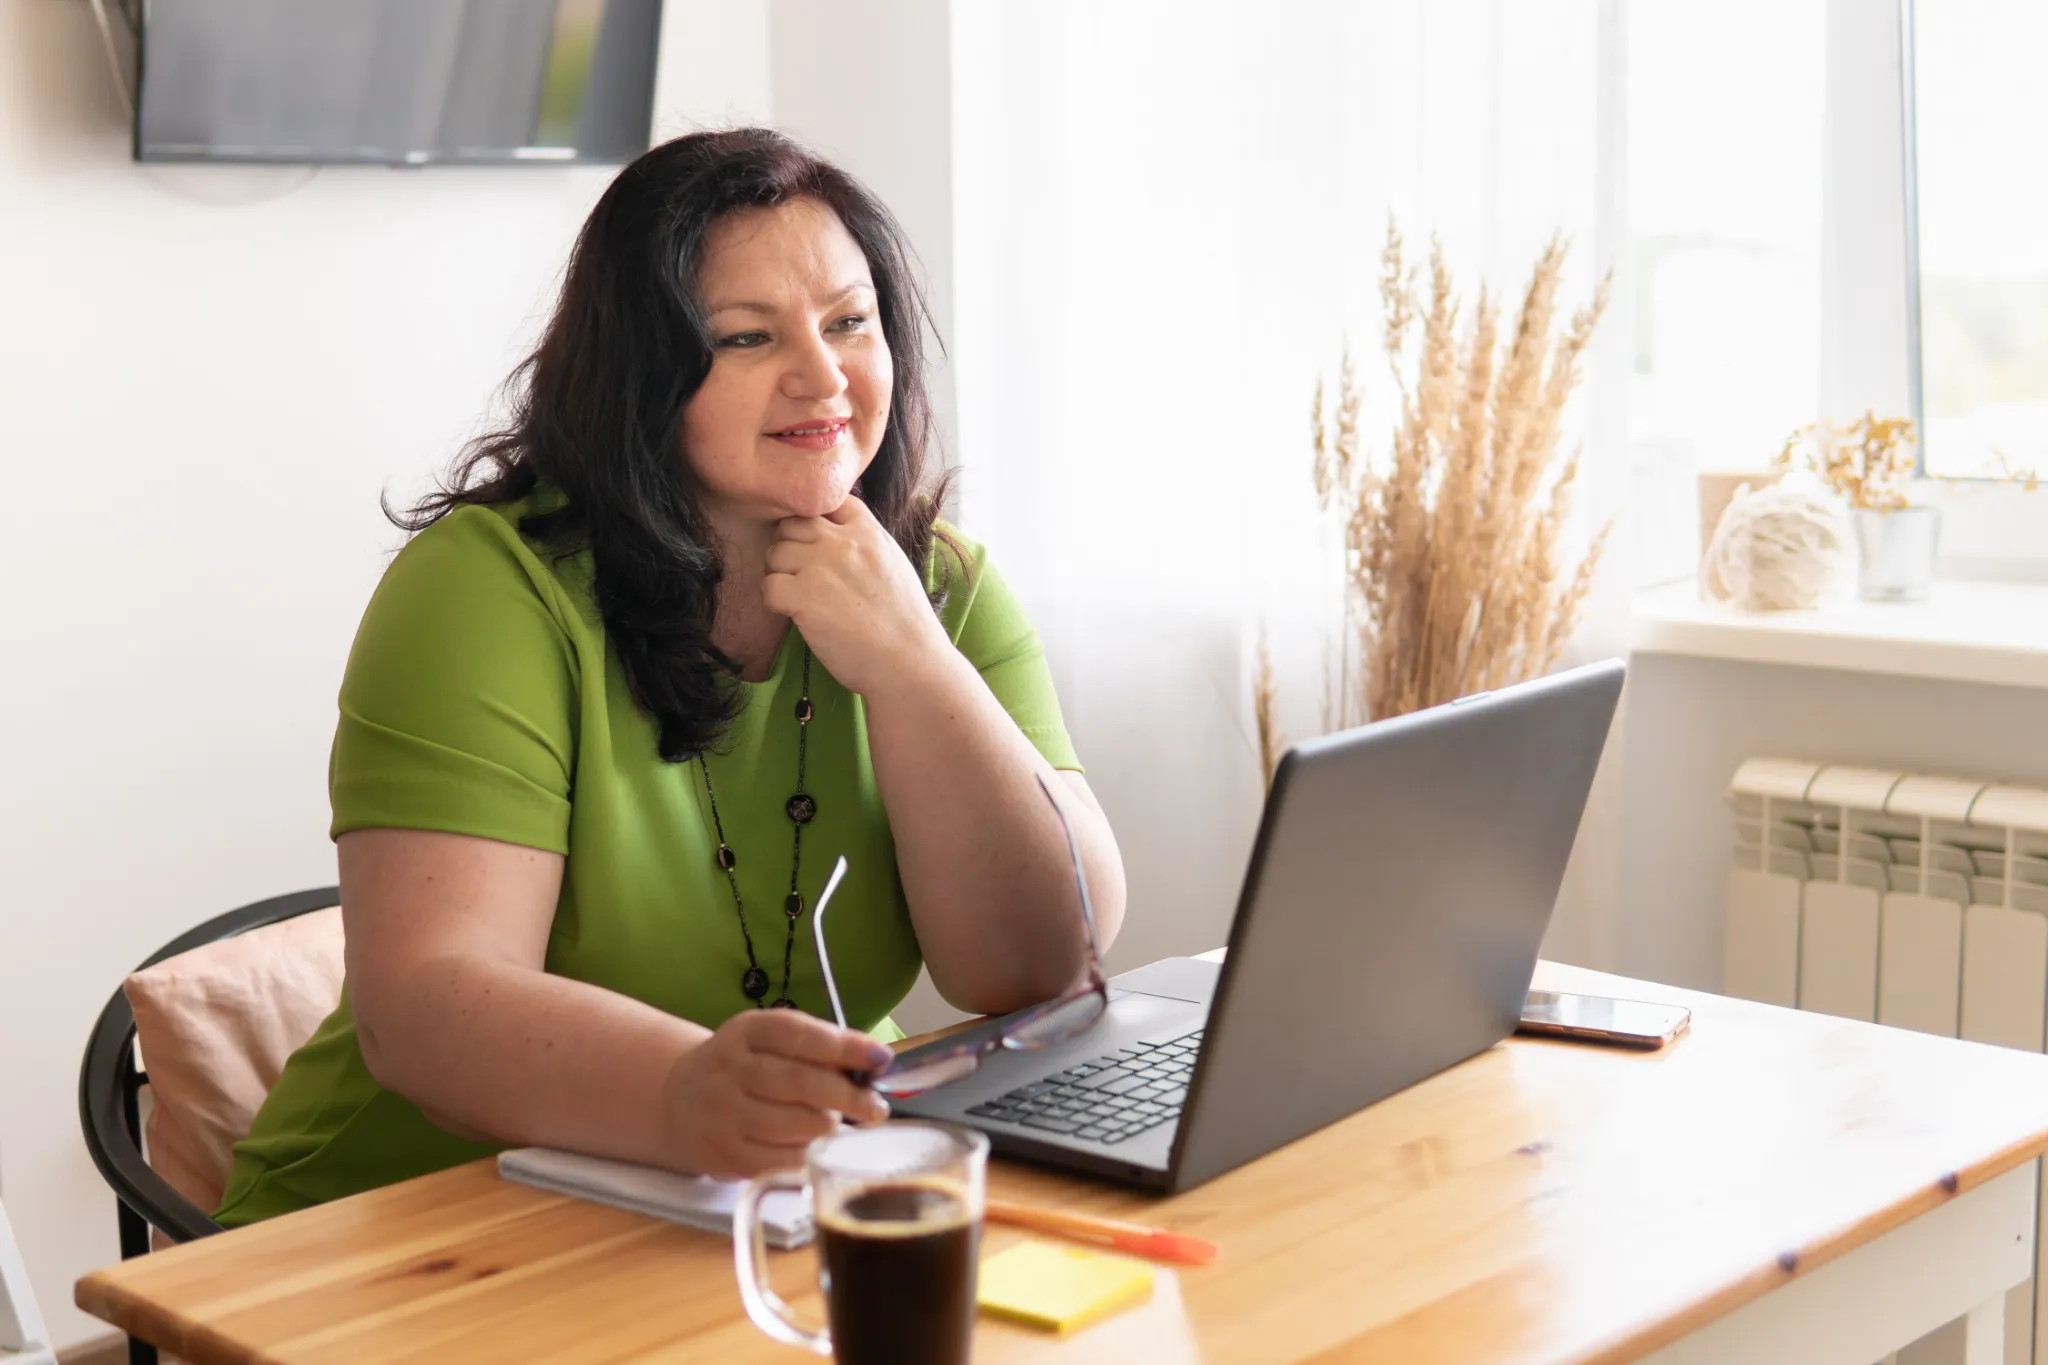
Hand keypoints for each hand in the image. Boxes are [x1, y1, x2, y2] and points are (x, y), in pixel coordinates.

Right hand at [660, 1010, 894, 1177]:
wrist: (677, 1101)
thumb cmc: (744, 1068)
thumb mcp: (769, 1042)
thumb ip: (816, 1046)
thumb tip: (874, 1062)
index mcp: (744, 1031)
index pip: (798, 1034)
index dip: (845, 1046)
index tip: (881, 1059)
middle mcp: (728, 1070)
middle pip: (800, 1082)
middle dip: (848, 1096)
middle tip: (875, 1107)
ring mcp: (723, 1115)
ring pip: (797, 1125)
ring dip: (829, 1126)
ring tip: (835, 1124)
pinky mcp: (725, 1157)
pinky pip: (784, 1161)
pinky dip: (810, 1155)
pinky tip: (815, 1148)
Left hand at [762, 497, 955, 696]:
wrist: (909, 662)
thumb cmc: (905, 622)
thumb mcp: (893, 564)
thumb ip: (864, 544)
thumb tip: (833, 537)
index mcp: (868, 531)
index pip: (827, 502)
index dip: (815, 521)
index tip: (818, 546)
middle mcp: (842, 542)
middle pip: (792, 524)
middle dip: (790, 547)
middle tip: (800, 574)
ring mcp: (821, 568)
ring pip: (775, 553)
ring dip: (780, 574)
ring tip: (798, 596)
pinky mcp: (803, 598)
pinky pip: (769, 586)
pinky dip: (775, 600)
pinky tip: (793, 613)